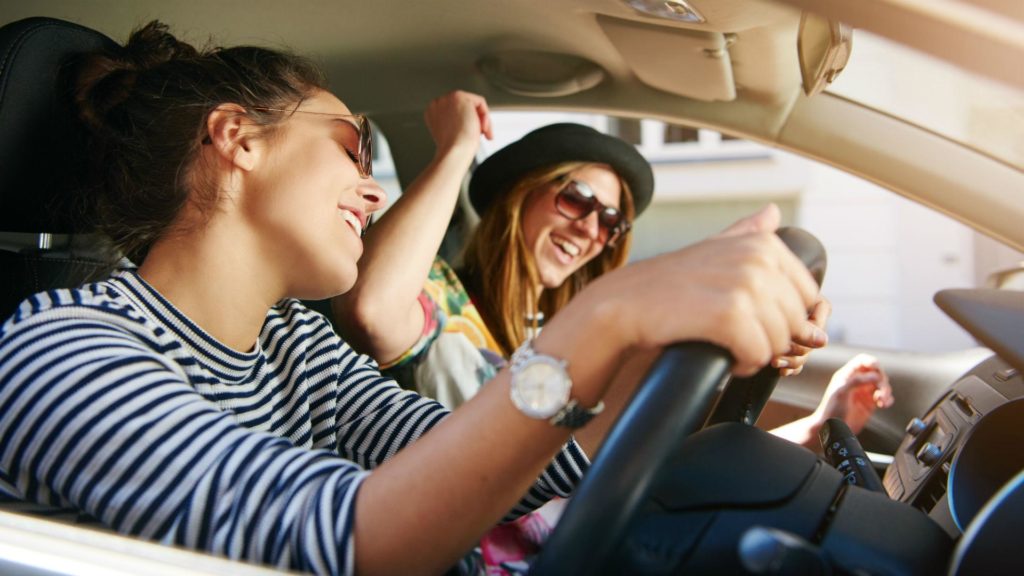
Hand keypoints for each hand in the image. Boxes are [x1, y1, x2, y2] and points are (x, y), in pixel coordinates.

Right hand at [423, 90, 491, 157]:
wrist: (454, 151)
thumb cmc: (455, 149)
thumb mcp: (453, 133)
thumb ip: (457, 122)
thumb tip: (471, 119)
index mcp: (433, 113)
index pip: (455, 112)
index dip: (466, 122)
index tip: (472, 133)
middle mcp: (438, 104)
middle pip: (464, 106)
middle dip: (475, 119)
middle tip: (481, 134)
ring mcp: (446, 99)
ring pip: (473, 104)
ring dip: (481, 119)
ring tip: (482, 133)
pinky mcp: (458, 96)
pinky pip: (480, 102)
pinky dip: (485, 116)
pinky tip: (483, 128)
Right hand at [578, 204, 825, 376]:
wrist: (625, 304)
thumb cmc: (669, 283)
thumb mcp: (712, 247)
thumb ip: (746, 232)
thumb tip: (773, 212)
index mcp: (763, 244)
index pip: (807, 297)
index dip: (784, 319)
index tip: (755, 323)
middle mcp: (758, 260)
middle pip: (796, 322)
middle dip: (772, 339)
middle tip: (739, 339)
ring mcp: (744, 286)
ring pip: (780, 342)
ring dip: (757, 354)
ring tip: (729, 347)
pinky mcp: (729, 316)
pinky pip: (759, 355)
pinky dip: (744, 365)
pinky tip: (726, 358)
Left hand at [814, 353, 893, 433]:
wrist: (832, 428)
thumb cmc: (832, 409)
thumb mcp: (841, 391)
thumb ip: (857, 381)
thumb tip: (876, 375)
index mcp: (848, 375)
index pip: (863, 361)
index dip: (872, 362)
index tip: (877, 369)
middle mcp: (857, 382)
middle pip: (877, 373)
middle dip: (882, 381)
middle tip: (881, 392)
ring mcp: (865, 392)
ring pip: (883, 385)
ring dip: (886, 391)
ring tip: (882, 401)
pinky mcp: (870, 404)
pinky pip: (885, 397)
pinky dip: (888, 399)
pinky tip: (884, 404)